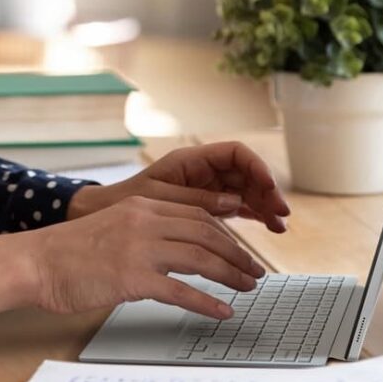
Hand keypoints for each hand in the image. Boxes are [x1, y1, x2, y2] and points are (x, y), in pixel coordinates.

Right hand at [21, 196, 265, 318]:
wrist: (36, 262)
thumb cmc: (68, 251)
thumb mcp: (111, 225)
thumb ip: (141, 230)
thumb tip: (171, 250)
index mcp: (140, 206)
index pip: (196, 213)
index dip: (225, 232)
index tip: (240, 247)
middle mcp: (144, 221)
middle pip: (206, 233)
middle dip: (237, 253)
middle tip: (254, 270)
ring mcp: (139, 248)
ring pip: (201, 257)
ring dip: (231, 273)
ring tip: (247, 287)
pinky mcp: (132, 277)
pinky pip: (181, 291)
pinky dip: (207, 302)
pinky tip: (222, 311)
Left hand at [67, 141, 289, 231]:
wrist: (102, 216)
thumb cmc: (124, 202)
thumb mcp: (159, 199)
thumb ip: (196, 200)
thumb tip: (234, 201)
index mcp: (190, 160)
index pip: (235, 153)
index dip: (256, 167)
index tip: (268, 187)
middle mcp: (202, 171)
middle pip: (245, 174)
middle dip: (266, 191)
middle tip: (280, 214)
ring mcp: (205, 188)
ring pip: (245, 192)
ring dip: (264, 206)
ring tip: (279, 226)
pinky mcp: (205, 207)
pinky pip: (236, 207)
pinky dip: (253, 216)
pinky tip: (268, 228)